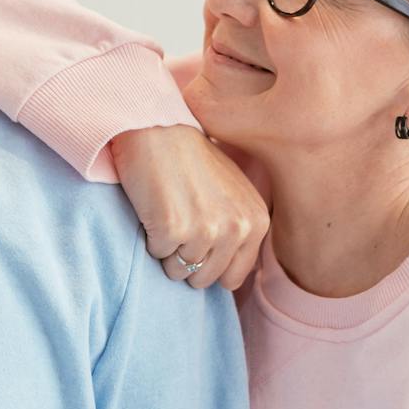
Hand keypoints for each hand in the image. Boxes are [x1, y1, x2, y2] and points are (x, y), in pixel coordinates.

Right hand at [108, 125, 269, 290]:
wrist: (160, 129)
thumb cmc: (192, 159)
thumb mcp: (234, 192)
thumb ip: (239, 229)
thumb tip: (231, 275)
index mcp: (257, 222)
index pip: (232, 278)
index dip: (209, 264)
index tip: (198, 237)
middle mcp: (236, 229)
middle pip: (203, 279)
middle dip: (186, 258)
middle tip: (180, 220)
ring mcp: (205, 230)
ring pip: (177, 270)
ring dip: (167, 248)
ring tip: (169, 210)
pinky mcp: (172, 229)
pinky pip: (156, 254)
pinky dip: (150, 235)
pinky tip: (156, 205)